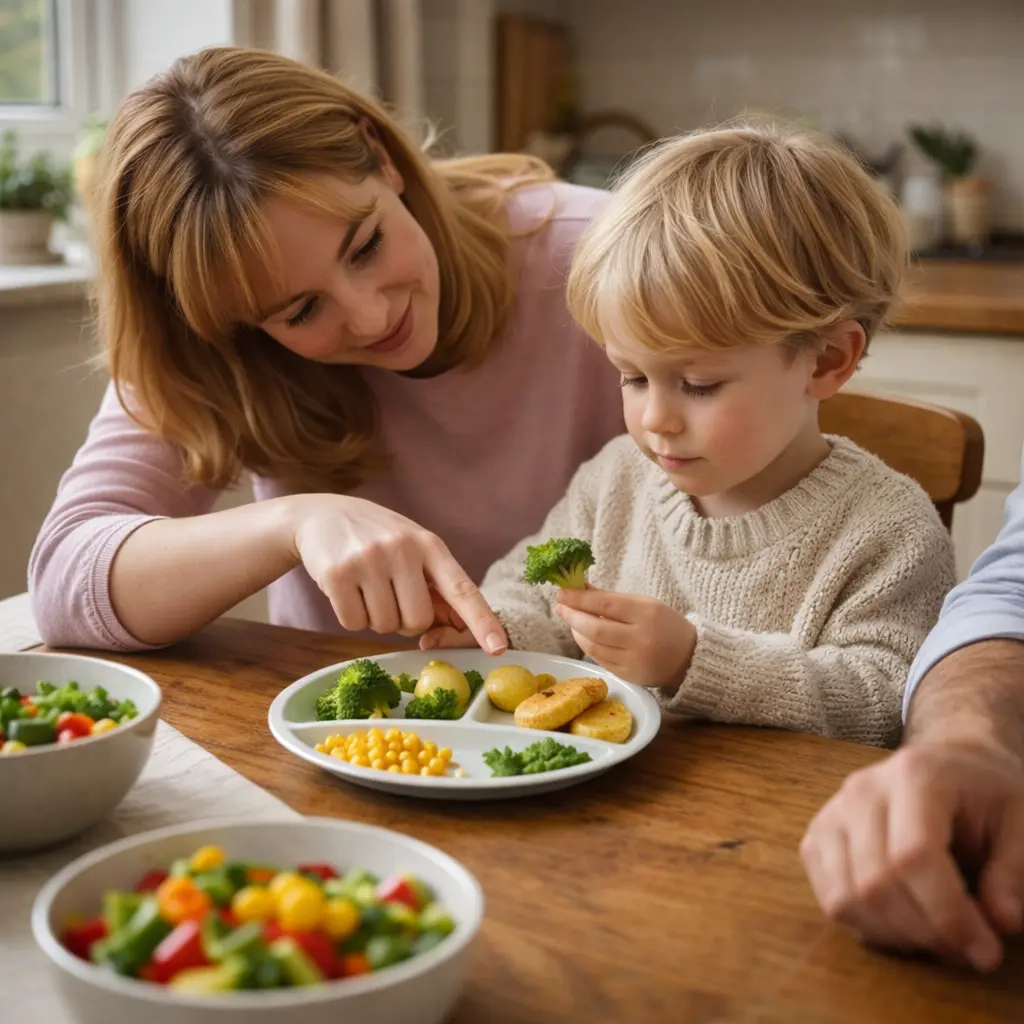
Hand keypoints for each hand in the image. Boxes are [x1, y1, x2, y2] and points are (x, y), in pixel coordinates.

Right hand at [285, 494, 506, 651]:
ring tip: (365, 585)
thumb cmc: (376, 538)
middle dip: (404, 621)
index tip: (498, 648)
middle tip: (389, 594)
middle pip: (418, 621)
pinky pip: (354, 623)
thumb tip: (459, 627)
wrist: (320, 514)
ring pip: (385, 626)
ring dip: (375, 617)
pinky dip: (350, 617)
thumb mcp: (411, 549)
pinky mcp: (338, 574)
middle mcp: (403, 549)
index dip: (482, 621)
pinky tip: (345, 589)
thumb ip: (435, 584)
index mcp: (430, 545)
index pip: (462, 589)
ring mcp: (369, 560)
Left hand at [553, 587, 695, 688]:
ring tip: (571, 620)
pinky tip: (583, 636)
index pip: (605, 603)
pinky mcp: (630, 677)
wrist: (689, 657)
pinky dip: (588, 646)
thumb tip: (578, 587)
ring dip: (577, 632)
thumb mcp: (644, 604)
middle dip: (573, 616)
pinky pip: (600, 660)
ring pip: (594, 647)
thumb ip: (610, 597)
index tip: (562, 591)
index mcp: (647, 613)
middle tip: (560, 606)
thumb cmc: (663, 624)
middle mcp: (641, 639)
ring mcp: (635, 661)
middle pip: (596, 628)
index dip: (579, 598)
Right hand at [800, 740, 1023, 970]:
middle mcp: (862, 790)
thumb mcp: (1021, 822)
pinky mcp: (817, 836)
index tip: (986, 951)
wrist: (947, 765)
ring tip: (937, 940)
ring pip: (847, 897)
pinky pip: (830, 898)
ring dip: (896, 937)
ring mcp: (832, 813)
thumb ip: (1013, 870)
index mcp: (914, 776)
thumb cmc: (984, 794)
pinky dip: (867, 928)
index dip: (949, 914)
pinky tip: (903, 926)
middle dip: (926, 933)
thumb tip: (1001, 922)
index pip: (914, 855)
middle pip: (876, 882)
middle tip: (967, 953)